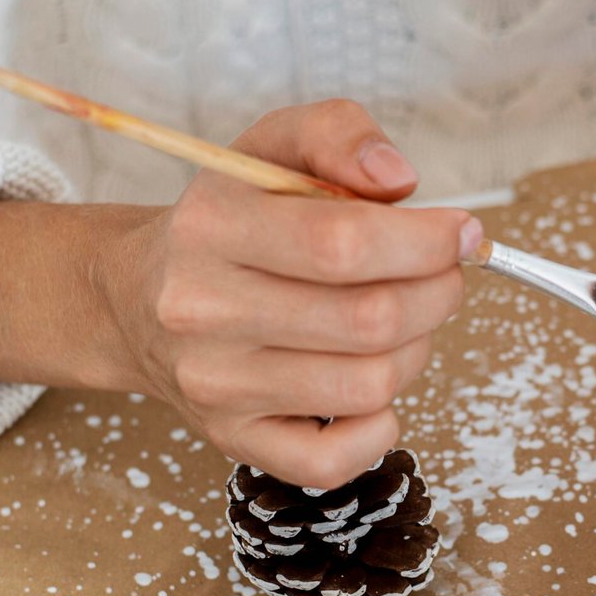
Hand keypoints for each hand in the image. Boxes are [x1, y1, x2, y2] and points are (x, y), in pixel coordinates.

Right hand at [106, 100, 479, 487]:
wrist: (134, 300)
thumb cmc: (228, 221)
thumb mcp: (270, 149)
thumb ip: (338, 133)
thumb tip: (399, 180)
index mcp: (212, 226)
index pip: (344, 243)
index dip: (427, 242)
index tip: (460, 234)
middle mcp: (202, 311)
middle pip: (369, 319)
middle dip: (437, 293)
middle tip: (443, 276)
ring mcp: (215, 385)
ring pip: (369, 385)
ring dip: (415, 350)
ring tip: (402, 320)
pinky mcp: (231, 440)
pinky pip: (334, 461)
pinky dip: (378, 427)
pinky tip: (373, 385)